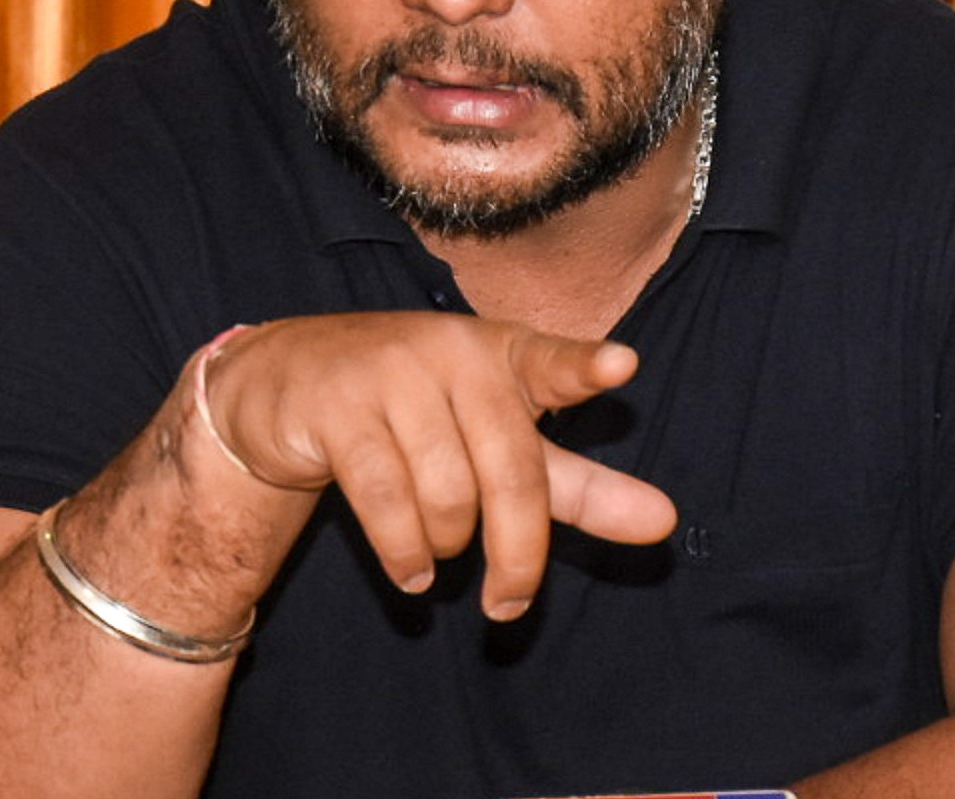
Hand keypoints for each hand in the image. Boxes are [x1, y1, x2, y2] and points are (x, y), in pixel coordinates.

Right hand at [201, 313, 676, 619]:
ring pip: (447, 495)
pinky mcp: (335, 406)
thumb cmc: (419, 417)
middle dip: (518, 554)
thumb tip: (664, 522)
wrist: (290, 382)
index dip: (585, 367)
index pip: (551, 363)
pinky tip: (411, 572)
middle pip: (512, 472)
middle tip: (510, 603)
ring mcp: (390, 373)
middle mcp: (453, 351)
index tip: (622, 365)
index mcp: (503, 353)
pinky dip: (405, 554)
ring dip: (448, 549)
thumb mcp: (499, 445)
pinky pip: (385, 501)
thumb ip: (576, 485)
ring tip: (437, 553)